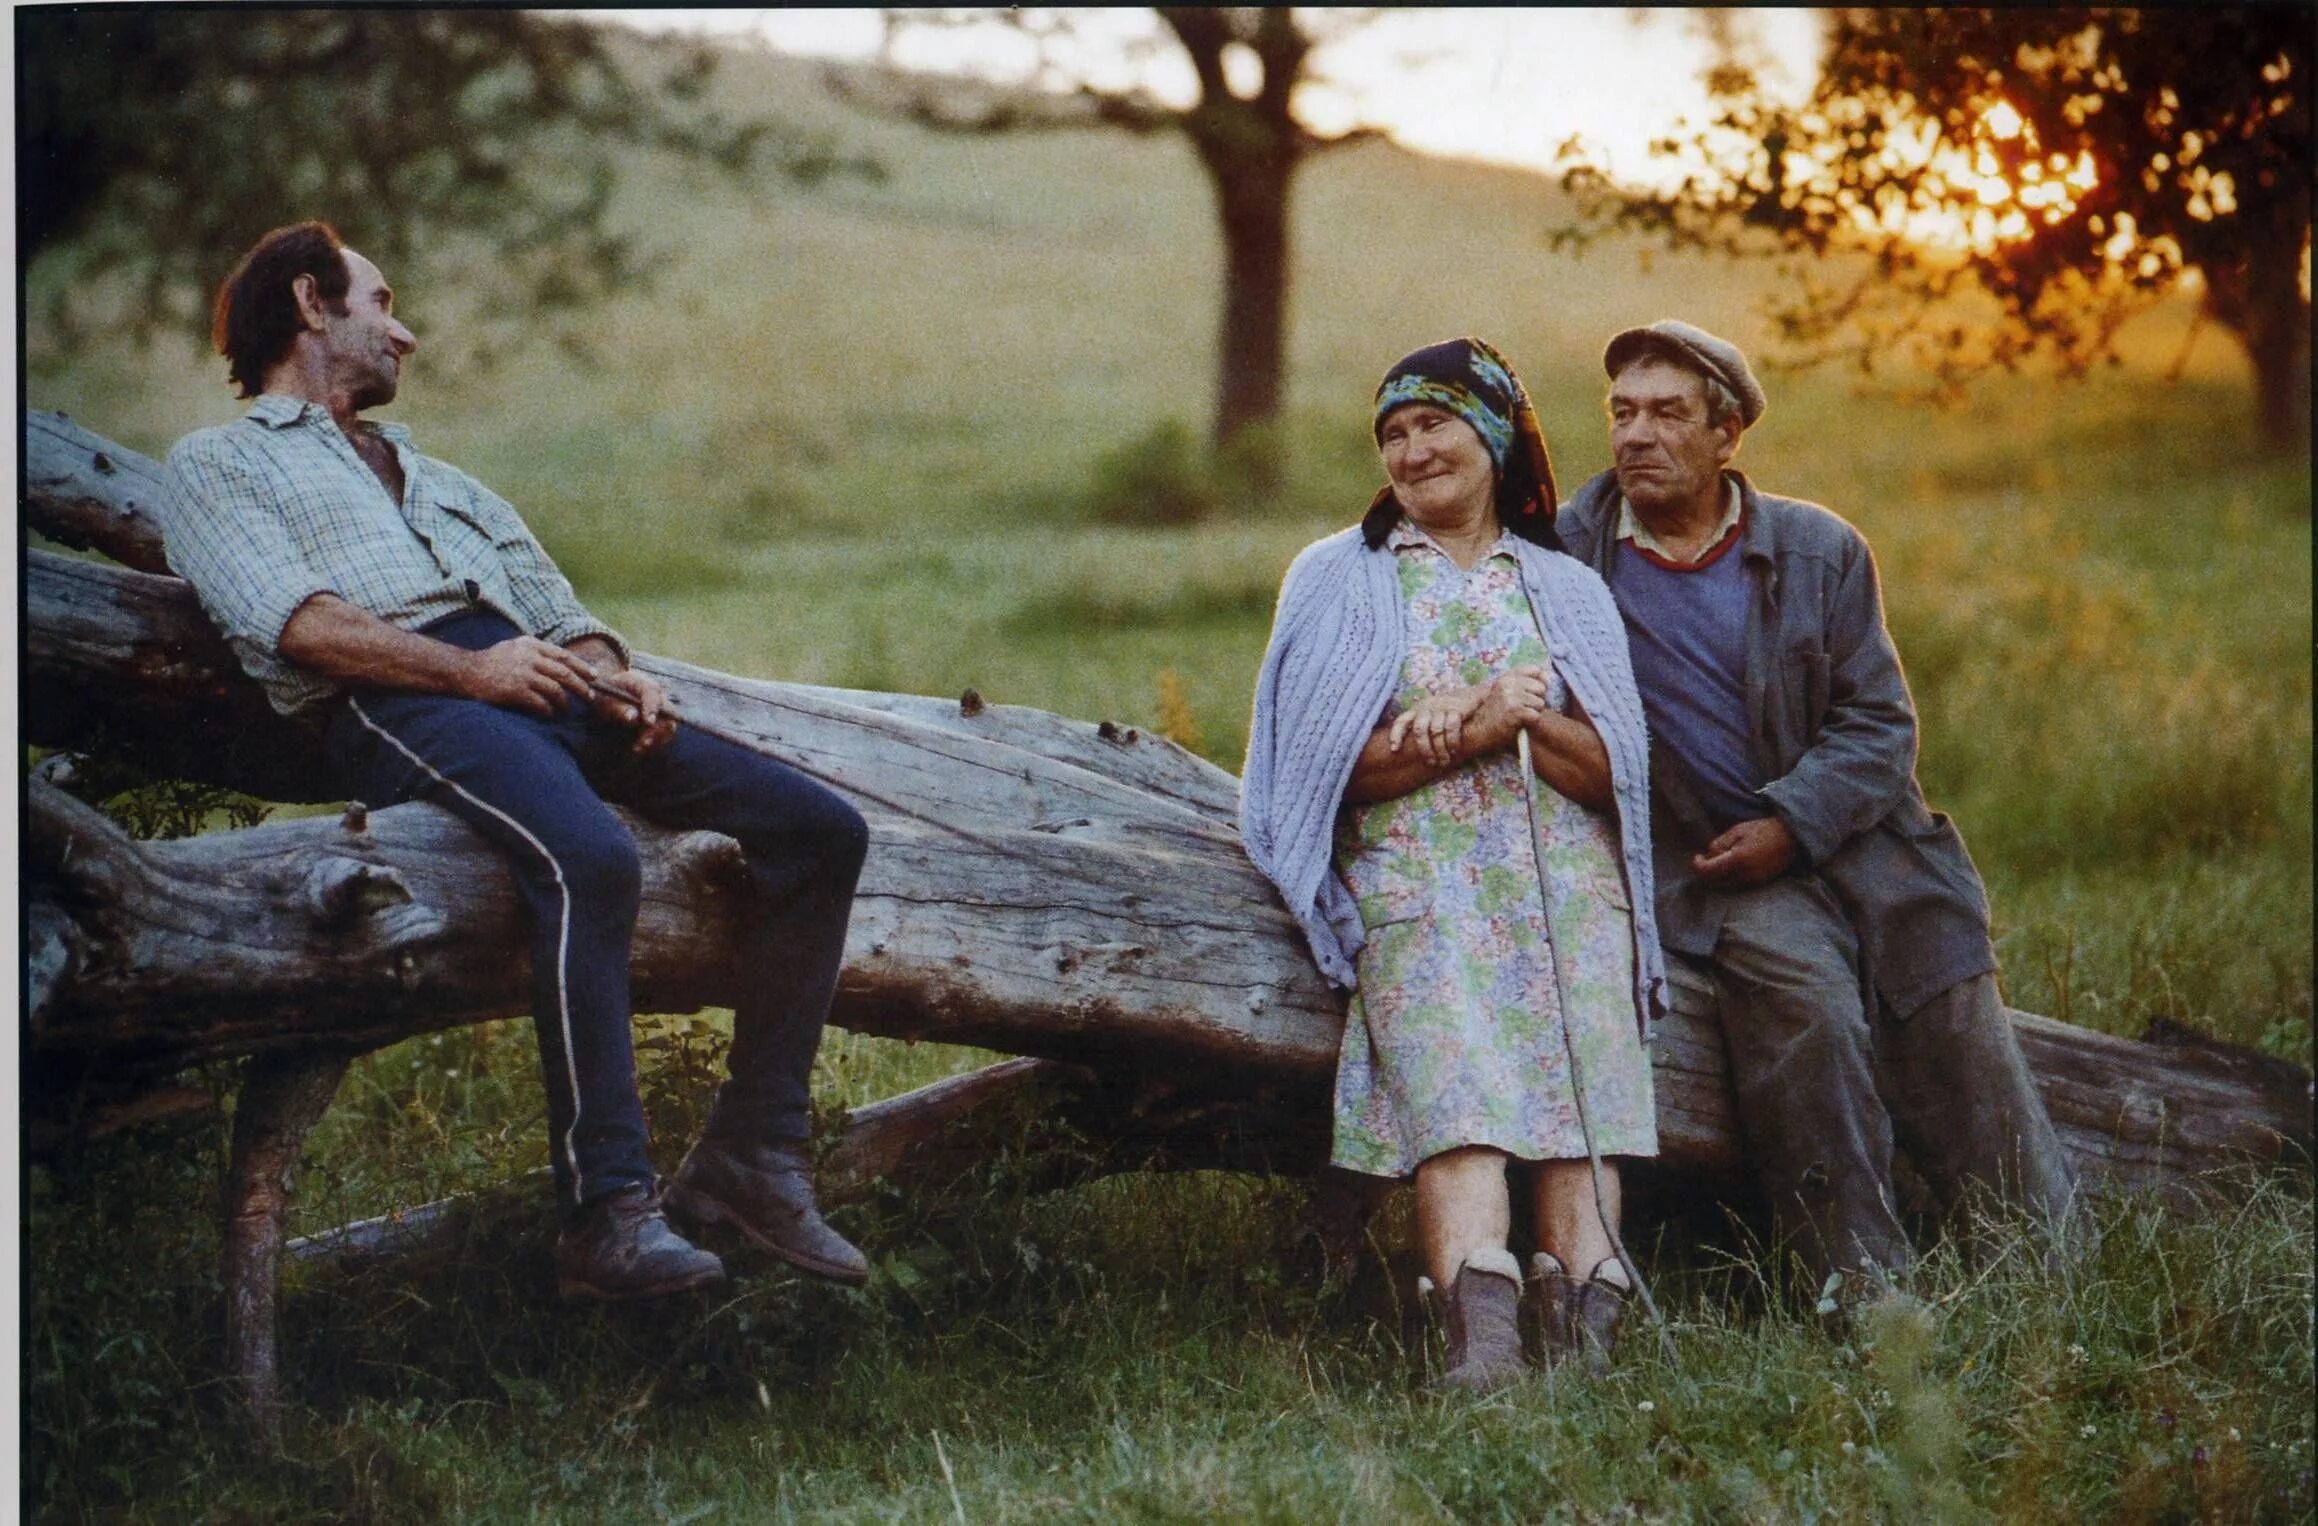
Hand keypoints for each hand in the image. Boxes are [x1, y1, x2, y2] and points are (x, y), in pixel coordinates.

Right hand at [463, 636, 598, 716]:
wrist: (465, 671)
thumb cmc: (491, 662)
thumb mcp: (514, 647)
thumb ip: (536, 652)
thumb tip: (562, 664)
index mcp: (530, 645)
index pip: (563, 656)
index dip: (581, 667)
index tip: (593, 676)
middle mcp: (529, 657)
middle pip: (564, 673)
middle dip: (581, 687)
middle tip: (590, 697)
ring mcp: (522, 674)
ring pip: (555, 690)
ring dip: (564, 702)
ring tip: (566, 709)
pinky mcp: (515, 691)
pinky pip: (540, 703)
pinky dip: (548, 711)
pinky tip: (549, 715)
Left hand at [586, 667, 678, 755]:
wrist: (607, 695)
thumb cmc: (604, 695)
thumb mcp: (604, 700)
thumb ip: (618, 708)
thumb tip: (632, 717)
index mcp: (641, 682)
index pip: (653, 692)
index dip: (652, 707)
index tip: (648, 722)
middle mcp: (656, 694)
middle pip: (667, 711)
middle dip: (657, 728)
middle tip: (643, 742)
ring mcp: (660, 708)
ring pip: (668, 725)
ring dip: (656, 739)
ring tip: (638, 748)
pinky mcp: (660, 721)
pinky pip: (664, 734)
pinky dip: (654, 743)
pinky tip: (638, 748)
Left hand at [1388, 686, 1485, 766]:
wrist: (1469, 696)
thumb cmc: (1445, 711)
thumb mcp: (1429, 715)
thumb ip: (1420, 728)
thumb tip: (1406, 751)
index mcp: (1416, 710)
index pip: (1402, 721)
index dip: (1396, 734)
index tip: (1395, 749)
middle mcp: (1426, 708)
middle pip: (1420, 729)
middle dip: (1425, 749)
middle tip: (1431, 763)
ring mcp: (1441, 707)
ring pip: (1436, 731)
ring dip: (1440, 749)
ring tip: (1444, 761)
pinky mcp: (1456, 708)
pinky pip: (1452, 727)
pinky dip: (1452, 741)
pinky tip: (1454, 751)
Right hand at [1472, 665, 1551, 751]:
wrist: (1479, 731)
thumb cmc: (1495, 714)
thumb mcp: (1506, 692)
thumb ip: (1526, 681)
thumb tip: (1547, 674)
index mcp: (1506, 676)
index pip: (1535, 669)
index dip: (1537, 682)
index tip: (1530, 693)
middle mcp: (1508, 683)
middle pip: (1541, 687)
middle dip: (1537, 699)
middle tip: (1523, 708)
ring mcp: (1511, 696)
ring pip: (1540, 703)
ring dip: (1534, 712)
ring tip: (1520, 716)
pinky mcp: (1514, 711)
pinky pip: (1536, 715)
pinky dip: (1530, 722)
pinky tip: (1519, 723)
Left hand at [1691, 816, 1797, 886]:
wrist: (1791, 837)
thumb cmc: (1763, 830)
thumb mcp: (1737, 831)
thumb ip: (1720, 844)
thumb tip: (1709, 856)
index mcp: (1737, 860)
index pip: (1708, 871)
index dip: (1698, 865)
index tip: (1697, 857)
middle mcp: (1745, 875)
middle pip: (1715, 882)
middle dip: (1708, 871)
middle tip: (1706, 859)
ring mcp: (1754, 881)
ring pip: (1726, 885)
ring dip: (1718, 876)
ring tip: (1721, 861)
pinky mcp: (1760, 884)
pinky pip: (1738, 885)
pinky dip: (1730, 878)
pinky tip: (1733, 866)